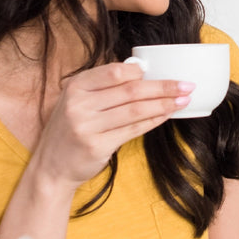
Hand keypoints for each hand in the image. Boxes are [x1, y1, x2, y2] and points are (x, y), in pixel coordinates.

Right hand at [28, 63, 191, 187]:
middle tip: (187, 85)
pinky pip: (133, 129)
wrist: (51, 167)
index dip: (142, 72)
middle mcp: (79, 104)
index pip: (115, 72)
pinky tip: (167, 115)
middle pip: (131, 91)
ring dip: (164, 104)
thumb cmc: (71, 130)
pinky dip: (154, 120)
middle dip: (163, 87)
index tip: (163, 71)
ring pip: (136, 110)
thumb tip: (142, 71)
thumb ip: (103, 87)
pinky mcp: (97, 145)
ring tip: (184, 100)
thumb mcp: (78, 101)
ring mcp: (87, 126)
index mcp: (76, 87)